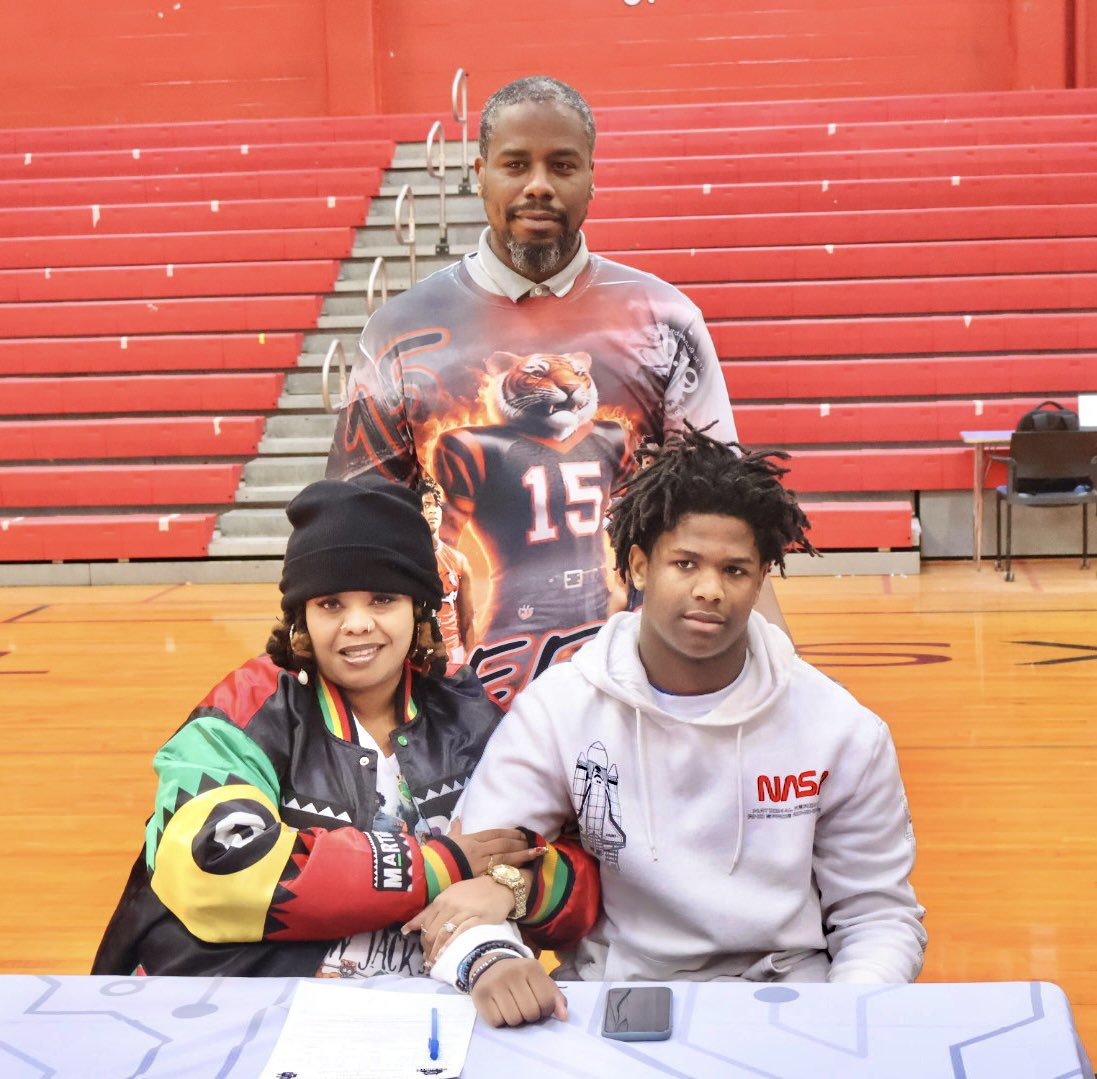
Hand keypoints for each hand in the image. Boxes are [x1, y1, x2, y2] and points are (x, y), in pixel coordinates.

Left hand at [402, 877, 519, 967]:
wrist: (499, 886)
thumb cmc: (473, 892)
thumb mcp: (450, 895)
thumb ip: (430, 911)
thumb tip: (408, 928)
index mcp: (441, 899)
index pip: (425, 924)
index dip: (422, 941)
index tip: (424, 953)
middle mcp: (450, 905)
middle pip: (433, 932)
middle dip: (429, 950)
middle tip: (430, 963)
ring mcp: (464, 911)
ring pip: (444, 934)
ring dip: (437, 952)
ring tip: (435, 964)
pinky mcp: (478, 918)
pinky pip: (460, 933)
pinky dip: (451, 946)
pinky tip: (447, 955)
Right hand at [446, 819, 544, 876]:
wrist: (430, 872)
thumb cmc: (438, 856)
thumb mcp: (448, 840)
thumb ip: (455, 830)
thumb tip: (457, 820)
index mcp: (472, 839)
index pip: (495, 833)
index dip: (510, 832)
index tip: (521, 832)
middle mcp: (479, 849)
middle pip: (504, 843)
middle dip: (520, 842)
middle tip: (533, 842)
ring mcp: (481, 864)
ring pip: (506, 856)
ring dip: (522, 854)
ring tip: (536, 852)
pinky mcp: (481, 878)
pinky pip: (500, 873)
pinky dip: (513, 870)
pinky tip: (524, 870)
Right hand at [471, 957, 567, 1027]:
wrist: (490, 964)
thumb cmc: (520, 977)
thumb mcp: (539, 980)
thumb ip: (555, 997)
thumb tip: (564, 1017)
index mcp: (531, 967)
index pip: (546, 1001)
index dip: (545, 1010)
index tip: (539, 1004)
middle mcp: (512, 973)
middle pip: (530, 1012)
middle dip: (530, 1016)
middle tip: (524, 1007)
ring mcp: (495, 983)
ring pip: (513, 1020)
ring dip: (515, 1020)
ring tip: (512, 1008)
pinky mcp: (480, 995)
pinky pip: (496, 1022)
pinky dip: (500, 1021)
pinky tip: (499, 1009)